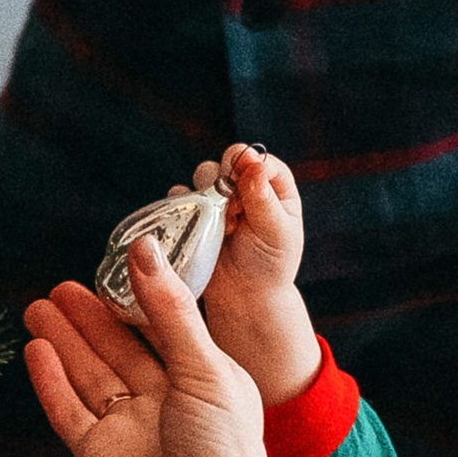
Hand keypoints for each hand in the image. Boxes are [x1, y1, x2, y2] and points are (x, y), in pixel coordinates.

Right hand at [25, 247, 275, 456]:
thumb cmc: (224, 454)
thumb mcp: (205, 368)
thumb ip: (170, 312)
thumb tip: (143, 250)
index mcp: (204, 380)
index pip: (165, 329)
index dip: (137, 299)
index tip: (112, 264)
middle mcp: (166, 403)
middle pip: (119, 350)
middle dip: (89, 317)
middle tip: (60, 285)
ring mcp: (130, 430)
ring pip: (89, 375)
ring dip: (65, 341)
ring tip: (38, 305)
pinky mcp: (99, 456)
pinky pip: (69, 411)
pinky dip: (51, 381)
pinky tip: (36, 350)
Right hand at [195, 143, 319, 406]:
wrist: (244, 298)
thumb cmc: (269, 265)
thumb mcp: (276, 231)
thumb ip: (264, 197)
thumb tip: (253, 160)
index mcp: (273, 185)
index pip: (259, 159)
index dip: (248, 162)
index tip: (241, 175)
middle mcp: (245, 186)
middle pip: (228, 161)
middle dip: (226, 179)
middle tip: (233, 208)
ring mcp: (218, 199)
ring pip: (203, 175)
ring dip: (207, 194)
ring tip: (222, 225)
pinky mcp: (194, 213)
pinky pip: (181, 196)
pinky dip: (186, 207)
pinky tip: (200, 230)